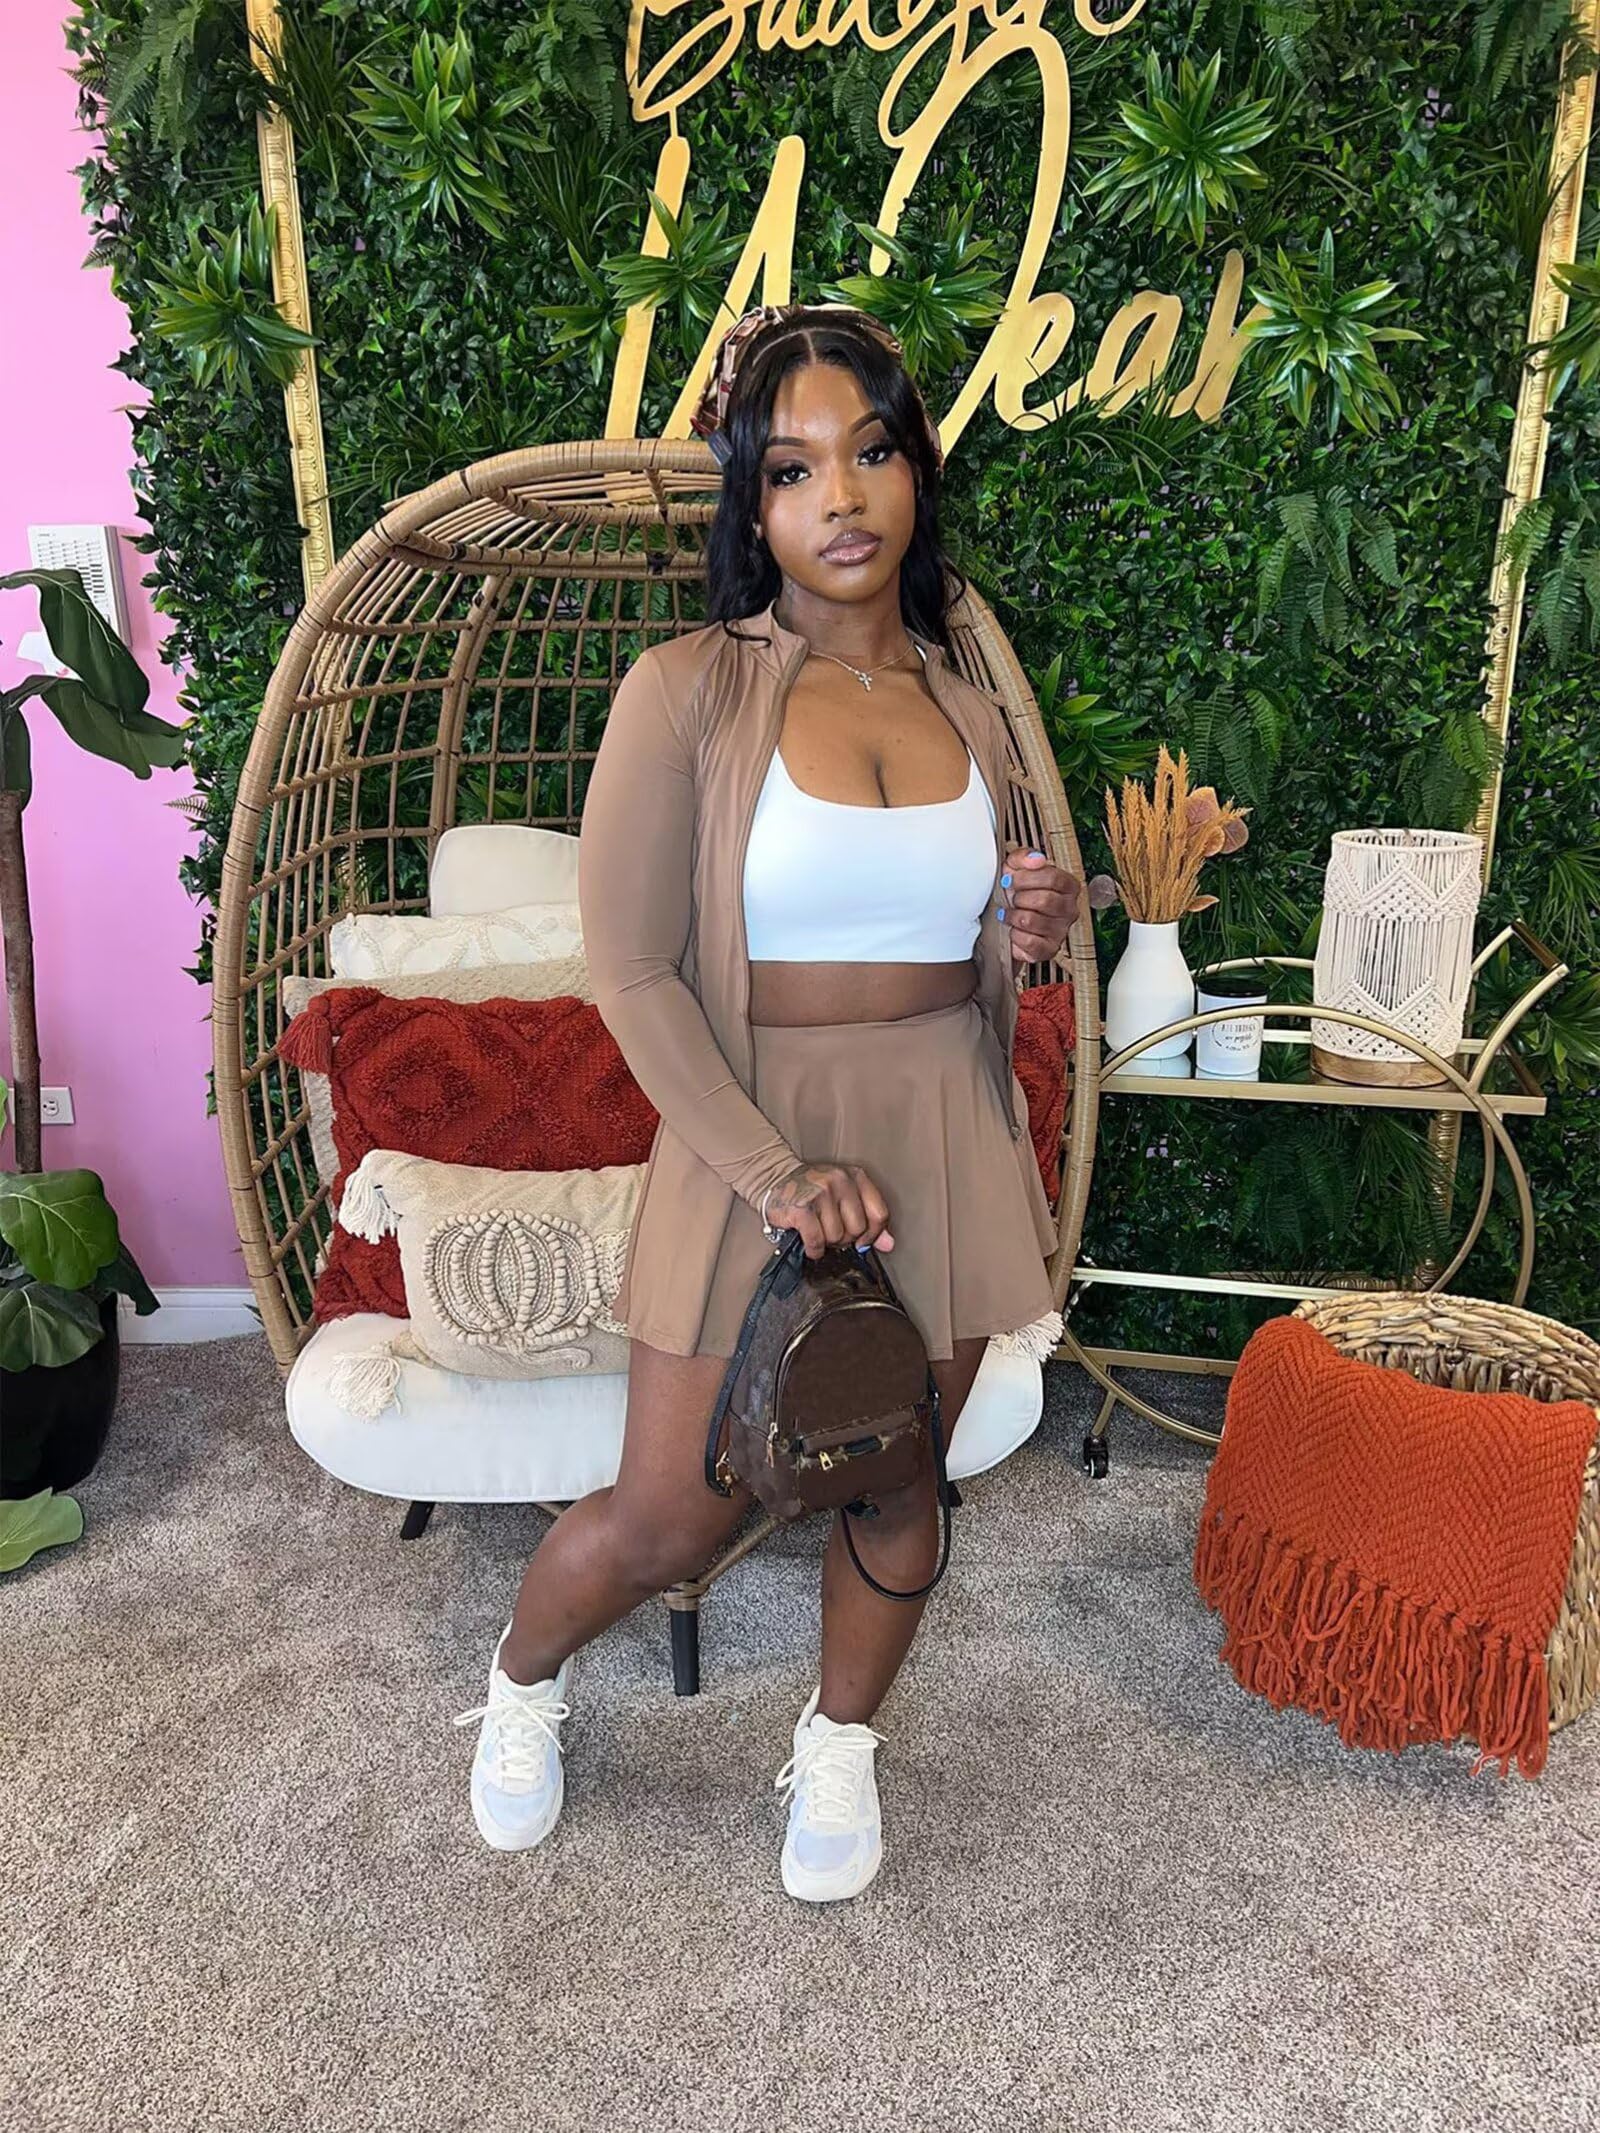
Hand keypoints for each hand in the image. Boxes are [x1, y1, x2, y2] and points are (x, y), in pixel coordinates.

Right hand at [762, 1162, 894, 1259]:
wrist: (774, 1178)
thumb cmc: (812, 1191)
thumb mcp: (845, 1198)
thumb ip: (870, 1220)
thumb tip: (889, 1245)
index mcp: (856, 1176)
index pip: (879, 1214)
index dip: (872, 1234)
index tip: (862, 1241)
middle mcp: (840, 1180)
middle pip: (857, 1228)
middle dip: (844, 1237)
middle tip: (830, 1230)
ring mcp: (820, 1192)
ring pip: (836, 1236)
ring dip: (826, 1242)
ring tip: (817, 1231)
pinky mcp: (802, 1207)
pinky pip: (817, 1241)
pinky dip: (813, 1248)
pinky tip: (809, 1242)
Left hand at [997, 848, 1081, 963]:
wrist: (1003, 922)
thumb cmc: (1014, 893)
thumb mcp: (1015, 868)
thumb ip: (1024, 856)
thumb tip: (1036, 859)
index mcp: (1068, 886)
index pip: (1053, 877)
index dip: (1026, 878)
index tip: (1010, 879)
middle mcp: (1069, 909)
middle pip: (1044, 900)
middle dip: (1019, 898)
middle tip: (1011, 898)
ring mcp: (1061, 931)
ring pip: (1033, 921)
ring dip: (1013, 916)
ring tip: (1009, 914)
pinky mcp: (1050, 950)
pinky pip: (1030, 942)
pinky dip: (1015, 936)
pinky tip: (1014, 930)